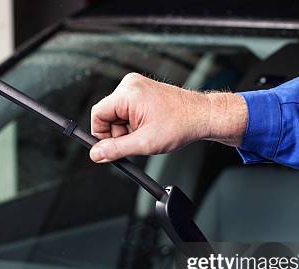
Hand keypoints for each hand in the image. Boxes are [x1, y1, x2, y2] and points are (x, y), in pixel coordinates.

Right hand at [89, 73, 247, 162]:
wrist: (201, 116)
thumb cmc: (180, 124)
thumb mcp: (144, 143)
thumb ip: (116, 149)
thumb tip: (96, 154)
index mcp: (128, 93)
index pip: (97, 115)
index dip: (101, 135)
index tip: (110, 148)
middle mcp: (130, 85)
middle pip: (107, 115)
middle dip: (118, 133)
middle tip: (136, 142)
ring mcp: (136, 87)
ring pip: (118, 115)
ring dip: (128, 129)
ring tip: (147, 134)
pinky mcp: (142, 91)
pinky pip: (127, 111)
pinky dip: (134, 123)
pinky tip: (149, 127)